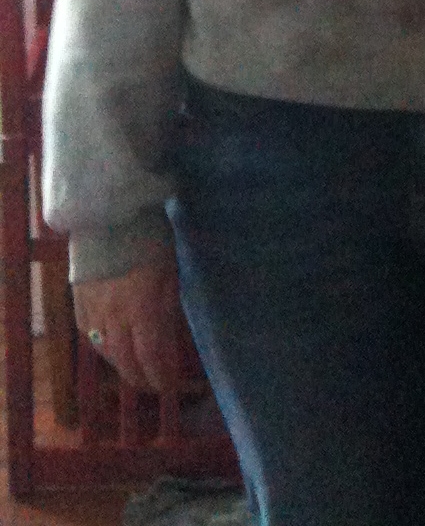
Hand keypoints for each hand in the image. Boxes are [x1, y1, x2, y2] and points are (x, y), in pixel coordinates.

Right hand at [73, 252, 183, 392]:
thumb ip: (167, 306)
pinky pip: (88, 334)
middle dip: (139, 377)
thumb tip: (166, 335)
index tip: (168, 386)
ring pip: (104, 350)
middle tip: (151, 385)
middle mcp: (114, 316)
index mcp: (142, 308)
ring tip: (133, 368)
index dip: (158, 375)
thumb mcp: (170, 271)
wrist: (109, 214)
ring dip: (120, 363)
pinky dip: (101, 346)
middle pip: (125, 359)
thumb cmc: (150, 238)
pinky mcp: (78, 302)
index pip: (150, 354)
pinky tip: (110, 346)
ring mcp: (92, 310)